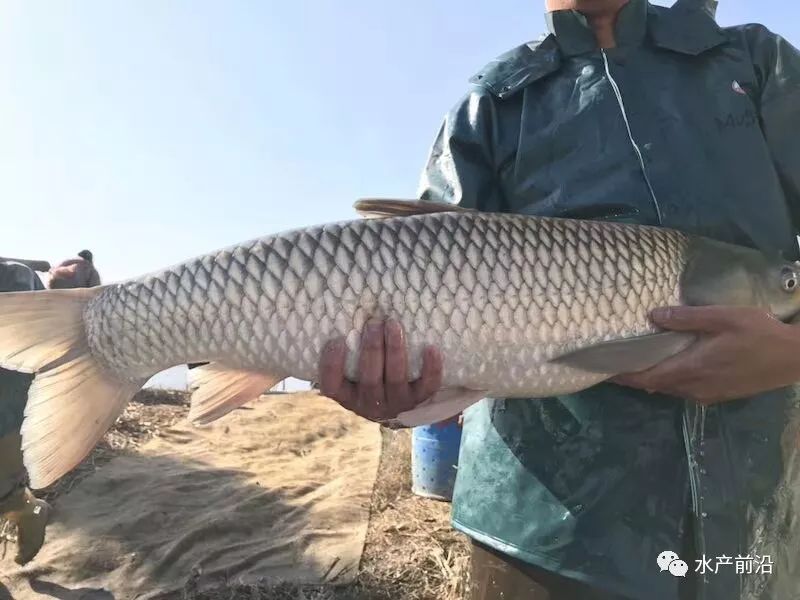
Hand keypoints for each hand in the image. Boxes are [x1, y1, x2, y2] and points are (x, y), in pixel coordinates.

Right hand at [318, 319, 442, 422]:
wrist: (397, 404)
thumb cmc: (369, 375)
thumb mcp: (351, 372)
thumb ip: (347, 350)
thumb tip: (344, 312)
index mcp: (347, 396)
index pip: (332, 386)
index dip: (332, 366)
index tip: (336, 341)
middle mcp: (370, 404)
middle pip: (369, 379)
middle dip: (372, 349)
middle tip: (374, 323)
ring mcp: (396, 403)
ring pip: (396, 379)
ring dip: (395, 350)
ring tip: (393, 325)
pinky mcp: (419, 400)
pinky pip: (427, 387)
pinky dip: (431, 369)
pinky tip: (431, 348)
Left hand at [612, 306, 799, 404]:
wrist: (795, 358)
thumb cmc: (758, 333)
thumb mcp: (722, 317)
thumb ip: (687, 318)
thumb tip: (653, 316)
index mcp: (690, 369)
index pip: (646, 379)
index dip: (623, 376)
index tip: (602, 370)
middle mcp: (694, 388)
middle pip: (654, 385)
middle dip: (633, 376)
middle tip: (614, 361)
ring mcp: (707, 394)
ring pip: (670, 388)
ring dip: (652, 378)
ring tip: (636, 361)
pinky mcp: (719, 395)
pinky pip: (685, 389)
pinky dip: (670, 380)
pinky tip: (669, 365)